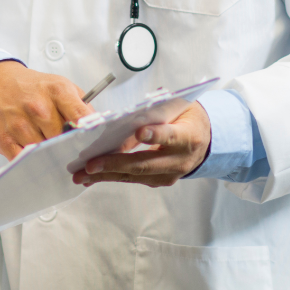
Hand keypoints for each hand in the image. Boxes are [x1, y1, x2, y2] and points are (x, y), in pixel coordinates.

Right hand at [0, 60, 93, 159]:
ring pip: (45, 153)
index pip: (81, 116)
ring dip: (52, 157)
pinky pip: (24, 159)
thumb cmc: (31, 86)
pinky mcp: (4, 139)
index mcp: (57, 91)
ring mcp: (19, 124)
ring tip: (55, 154)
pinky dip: (32, 162)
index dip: (91, 133)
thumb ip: (81, 106)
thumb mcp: (60, 86)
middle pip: (64, 140)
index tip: (96, 144)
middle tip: (75, 153)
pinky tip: (36, 157)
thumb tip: (100, 128)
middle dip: (71, 148)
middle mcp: (38, 107)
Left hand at [73, 102, 210, 187]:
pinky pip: (134, 179)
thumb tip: (126, 117)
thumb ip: (157, 111)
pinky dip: (112, 176)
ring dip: (106, 175)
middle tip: (90, 164)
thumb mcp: (178, 108)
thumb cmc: (188, 118)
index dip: (155, 135)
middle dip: (115, 164)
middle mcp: (180, 160)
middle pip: (145, 163)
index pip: (170, 136)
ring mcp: (170, 174)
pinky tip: (92, 175)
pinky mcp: (161, 181)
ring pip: (135, 175)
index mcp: (188, 137)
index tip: (139, 132)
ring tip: (81, 175)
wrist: (207, 140)